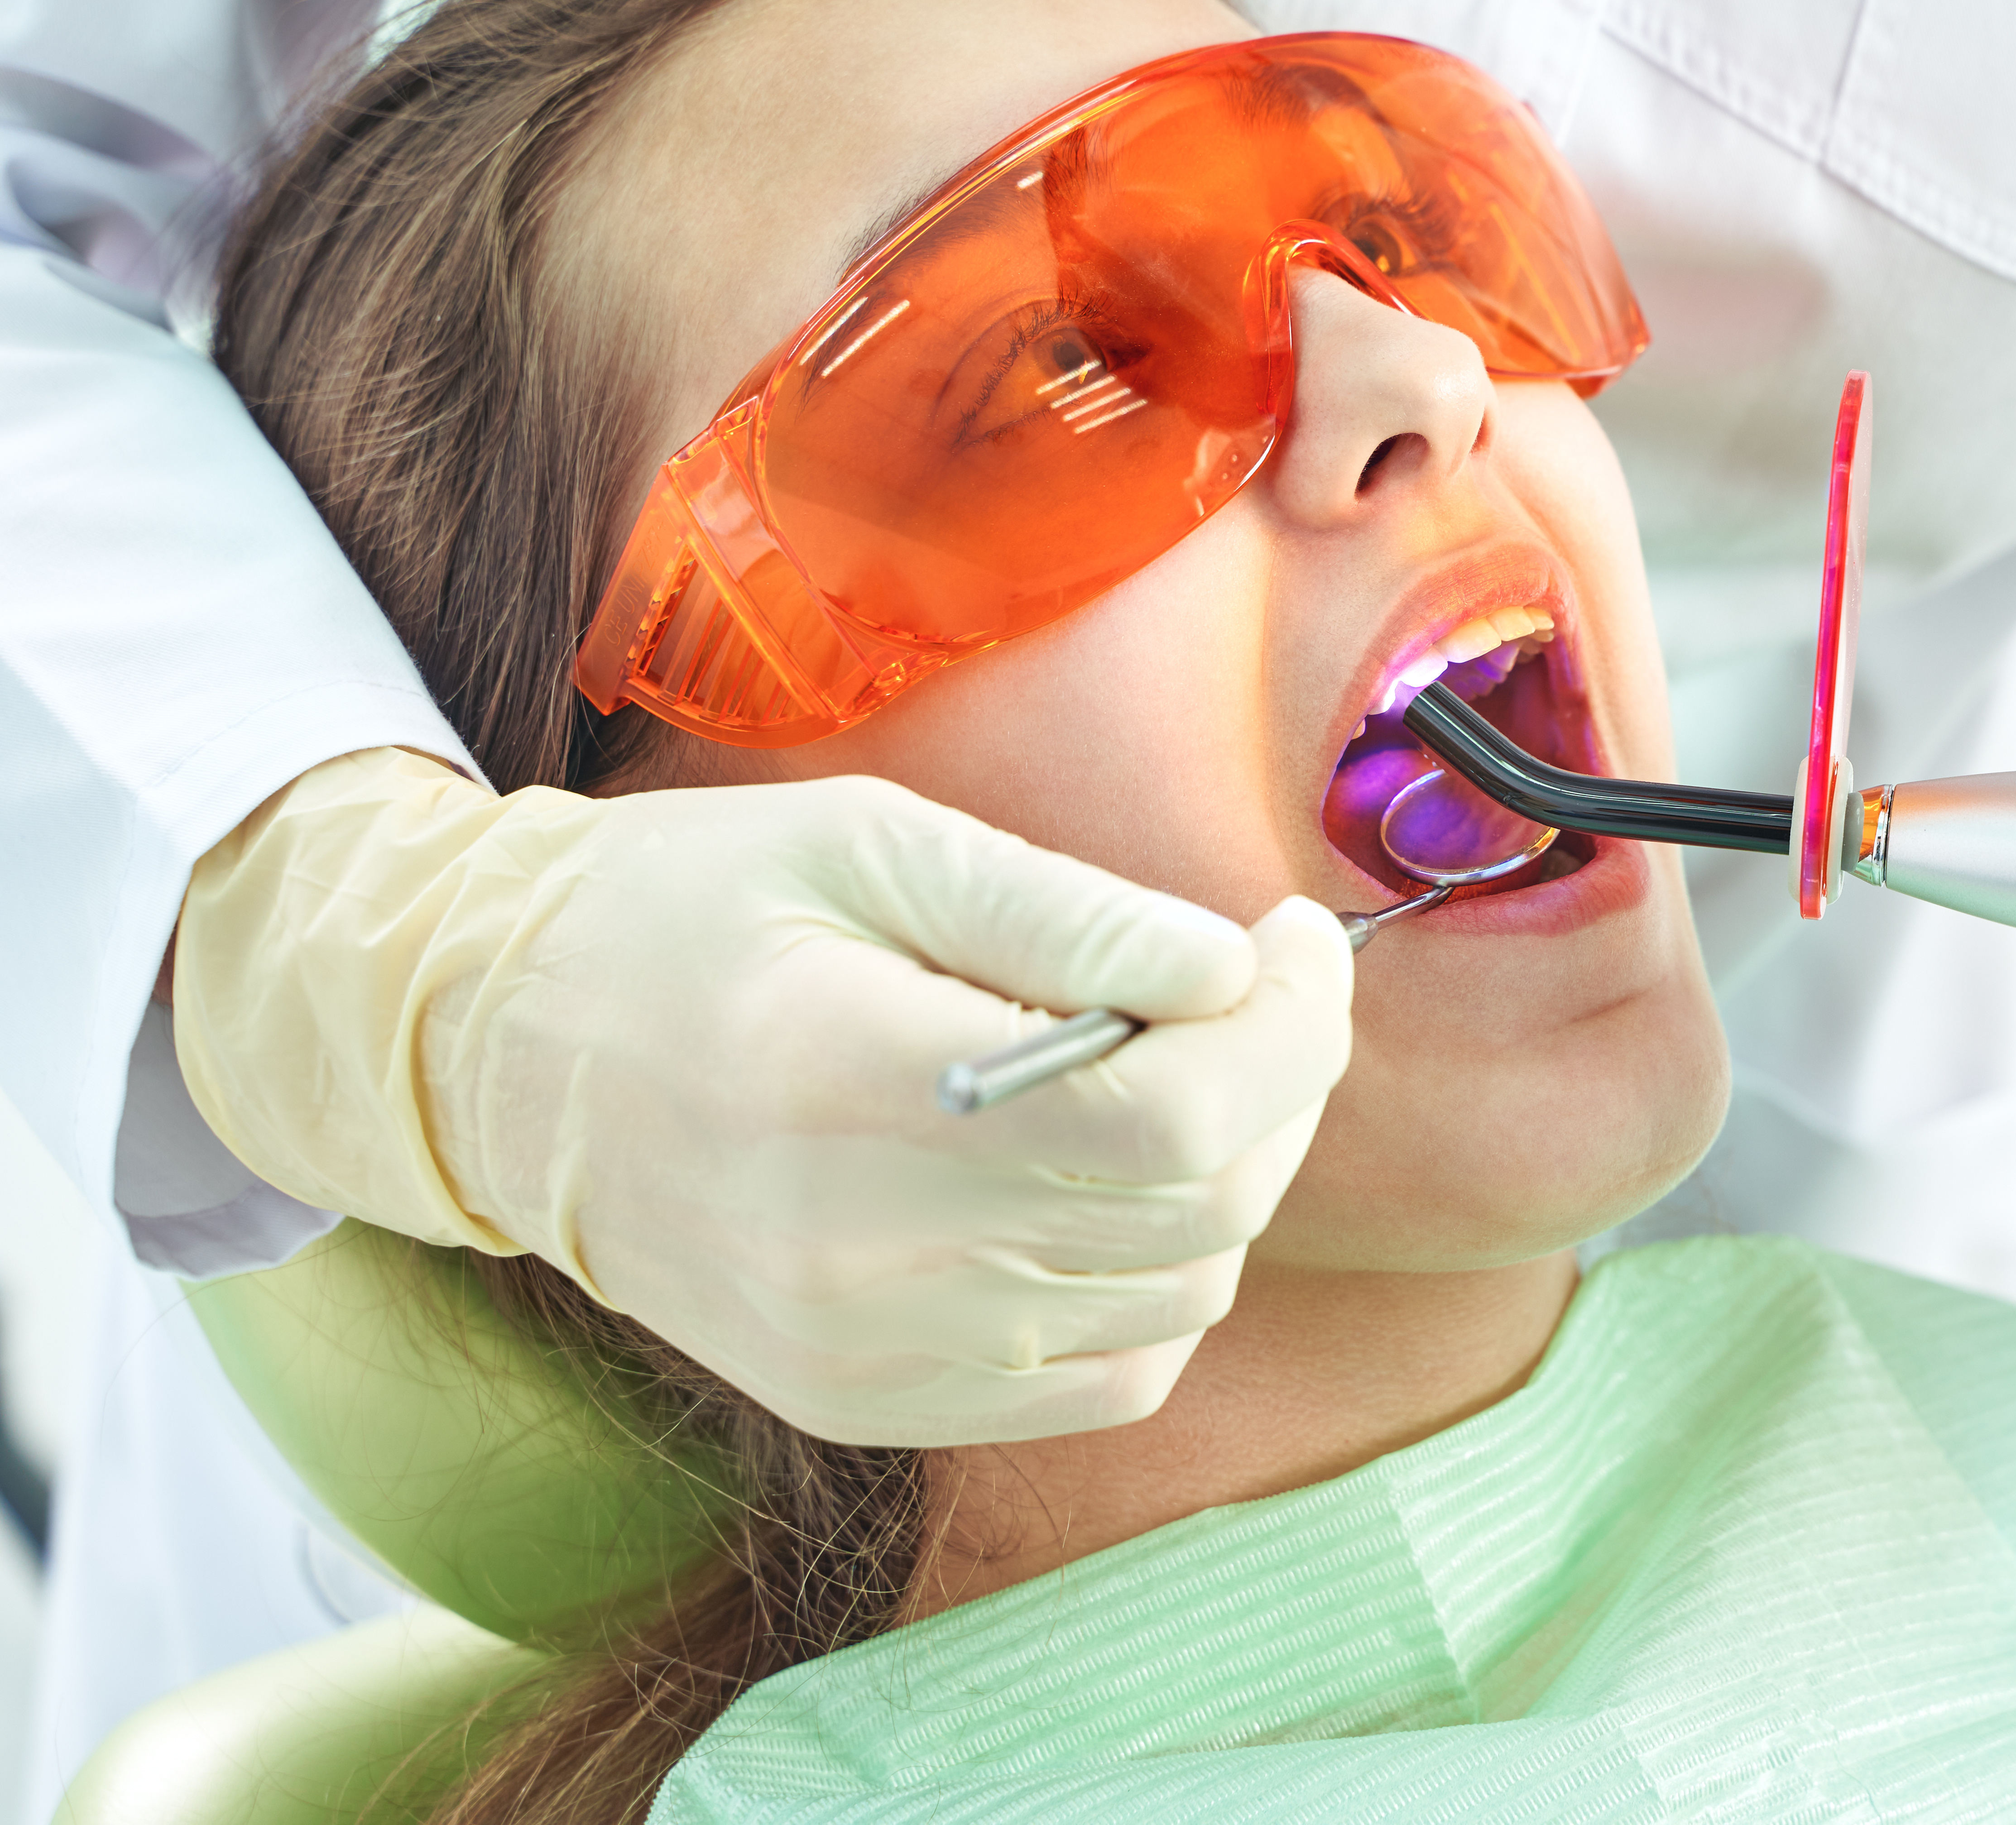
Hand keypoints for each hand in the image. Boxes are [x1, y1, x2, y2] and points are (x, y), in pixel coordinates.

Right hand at [174, 750, 1352, 1444]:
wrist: (494, 1057)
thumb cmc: (683, 914)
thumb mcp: (868, 843)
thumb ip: (1063, 913)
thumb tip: (1234, 966)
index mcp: (859, 1079)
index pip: (1167, 1110)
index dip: (1285, 1027)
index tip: (1289, 941)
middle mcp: (865, 1248)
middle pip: (1197, 1201)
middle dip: (1282, 1081)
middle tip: (1259, 988)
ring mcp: (871, 1349)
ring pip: (1180, 1292)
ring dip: (1230, 1176)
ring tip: (1178, 1069)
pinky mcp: (871, 1403)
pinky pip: (1112, 1378)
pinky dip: (1162, 1282)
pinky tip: (1115, 1186)